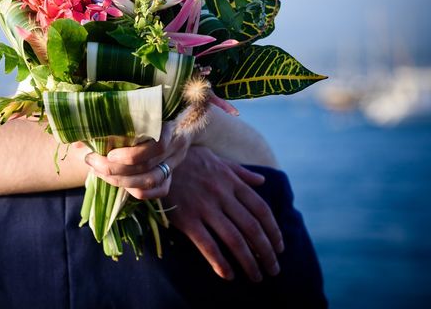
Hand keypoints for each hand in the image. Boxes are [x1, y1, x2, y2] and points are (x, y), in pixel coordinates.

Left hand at [81, 121, 191, 199]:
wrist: (184, 121)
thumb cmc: (152, 113)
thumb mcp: (138, 111)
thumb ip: (113, 121)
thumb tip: (77, 140)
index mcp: (170, 127)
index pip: (156, 146)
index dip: (131, 155)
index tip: (109, 153)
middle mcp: (175, 147)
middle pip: (147, 167)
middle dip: (115, 169)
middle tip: (92, 161)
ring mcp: (174, 164)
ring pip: (150, 181)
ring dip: (121, 181)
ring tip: (98, 172)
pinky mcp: (171, 177)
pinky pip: (158, 191)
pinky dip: (136, 191)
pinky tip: (117, 183)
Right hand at [164, 144, 283, 281]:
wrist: (154, 158)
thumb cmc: (187, 159)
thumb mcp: (216, 159)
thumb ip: (240, 172)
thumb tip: (262, 182)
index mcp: (231, 181)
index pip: (261, 209)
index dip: (274, 230)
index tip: (280, 247)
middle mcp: (221, 194)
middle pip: (252, 228)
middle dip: (266, 252)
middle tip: (273, 269)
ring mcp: (204, 206)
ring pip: (234, 239)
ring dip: (249, 261)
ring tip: (257, 276)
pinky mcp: (186, 218)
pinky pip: (207, 244)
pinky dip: (220, 262)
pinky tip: (228, 275)